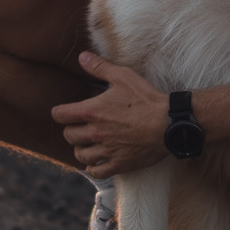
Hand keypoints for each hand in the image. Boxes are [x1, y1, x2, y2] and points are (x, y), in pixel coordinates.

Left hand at [51, 53, 170, 178]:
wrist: (169, 124)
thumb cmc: (147, 99)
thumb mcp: (124, 77)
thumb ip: (100, 67)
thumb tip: (82, 57)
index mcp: (92, 111)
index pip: (60, 115)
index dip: (59, 113)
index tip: (65, 112)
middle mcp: (95, 133)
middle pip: (68, 136)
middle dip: (72, 130)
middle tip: (80, 127)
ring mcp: (106, 150)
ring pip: (80, 155)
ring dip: (81, 149)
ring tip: (87, 145)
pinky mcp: (119, 164)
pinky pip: (97, 172)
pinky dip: (93, 168)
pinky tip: (96, 163)